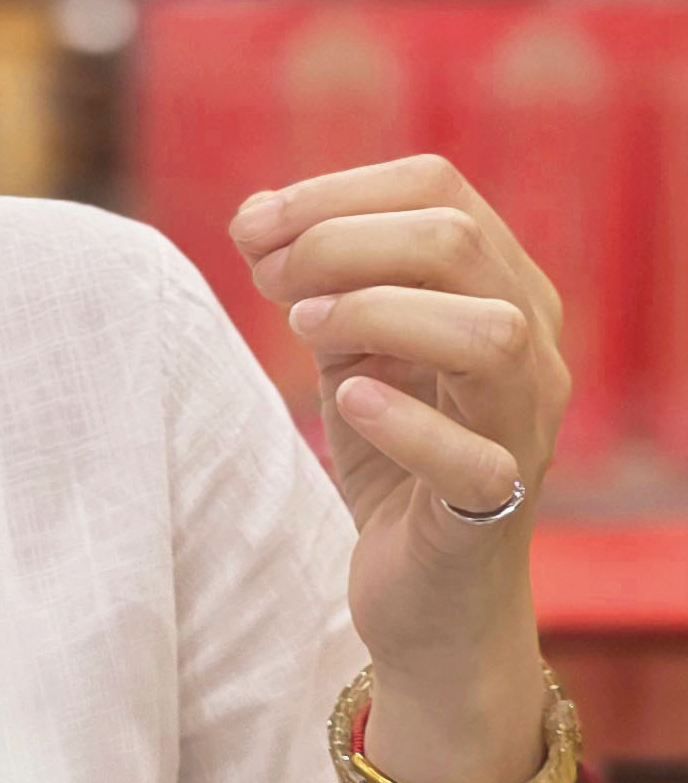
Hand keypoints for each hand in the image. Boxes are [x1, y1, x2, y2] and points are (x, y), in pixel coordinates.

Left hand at [228, 152, 569, 687]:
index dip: (333, 192)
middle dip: (340, 243)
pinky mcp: (498, 507)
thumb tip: (256, 216)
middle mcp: (532, 345)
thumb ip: (318, 283)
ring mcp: (525, 426)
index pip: (438, 188)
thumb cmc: (393, 456)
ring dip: (379, 313)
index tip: (250, 227)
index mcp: (501, 286)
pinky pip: (475, 459)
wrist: (425, 593)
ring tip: (306, 330)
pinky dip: (405, 420)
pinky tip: (350, 401)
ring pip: (491, 334)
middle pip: (458, 241)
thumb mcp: (351, 351)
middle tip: (268, 283)